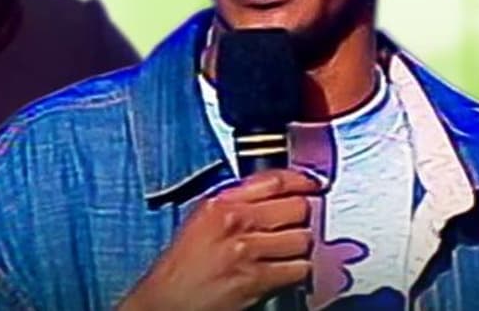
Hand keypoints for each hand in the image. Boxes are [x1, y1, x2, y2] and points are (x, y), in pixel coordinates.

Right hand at [118, 169, 323, 310]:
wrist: (167, 302)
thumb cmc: (180, 268)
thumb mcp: (200, 222)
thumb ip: (234, 204)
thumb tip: (274, 196)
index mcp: (218, 203)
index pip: (274, 180)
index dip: (301, 181)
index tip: (312, 185)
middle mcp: (233, 221)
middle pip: (297, 207)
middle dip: (302, 218)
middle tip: (296, 226)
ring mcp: (246, 250)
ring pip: (303, 238)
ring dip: (300, 249)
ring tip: (286, 254)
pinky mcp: (257, 278)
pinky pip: (300, 268)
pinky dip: (297, 273)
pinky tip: (283, 273)